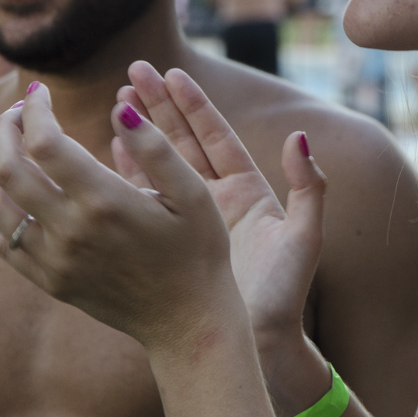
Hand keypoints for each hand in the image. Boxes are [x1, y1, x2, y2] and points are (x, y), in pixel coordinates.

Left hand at [0, 82, 244, 353]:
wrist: (187, 321)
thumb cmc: (197, 250)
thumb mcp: (194, 193)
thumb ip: (156, 147)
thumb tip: (120, 107)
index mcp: (104, 202)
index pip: (44, 142)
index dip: (36, 109)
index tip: (41, 93)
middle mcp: (71, 231)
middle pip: (7, 168)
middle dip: (5, 128)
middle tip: (19, 111)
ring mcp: (55, 260)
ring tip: (13, 146)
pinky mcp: (50, 281)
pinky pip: (4, 242)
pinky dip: (0, 208)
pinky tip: (18, 192)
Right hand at [115, 63, 325, 349]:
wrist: (258, 345)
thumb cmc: (285, 295)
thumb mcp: (303, 239)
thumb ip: (309, 188)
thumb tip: (300, 138)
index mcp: (248, 190)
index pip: (215, 135)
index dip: (193, 104)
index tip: (171, 72)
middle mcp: (217, 197)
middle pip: (183, 139)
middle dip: (158, 105)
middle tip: (132, 71)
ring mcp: (189, 217)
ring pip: (160, 163)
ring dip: (138, 132)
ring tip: (115, 101)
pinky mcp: (169, 238)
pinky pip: (145, 196)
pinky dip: (127, 172)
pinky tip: (108, 147)